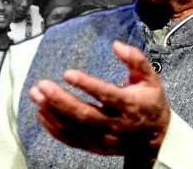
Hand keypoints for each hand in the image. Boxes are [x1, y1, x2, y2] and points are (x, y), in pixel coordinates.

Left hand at [29, 41, 170, 161]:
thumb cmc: (150, 102)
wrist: (156, 138)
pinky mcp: (96, 147)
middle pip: (85, 115)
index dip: (87, 85)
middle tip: (42, 85)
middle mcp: (116, 124)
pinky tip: (41, 112)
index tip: (68, 73)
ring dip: (53, 112)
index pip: (107, 95)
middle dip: (61, 100)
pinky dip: (54, 128)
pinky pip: (71, 140)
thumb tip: (117, 45)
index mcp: (131, 105)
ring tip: (36, 95)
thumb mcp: (150, 77)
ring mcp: (105, 138)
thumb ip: (135, 59)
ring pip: (75, 128)